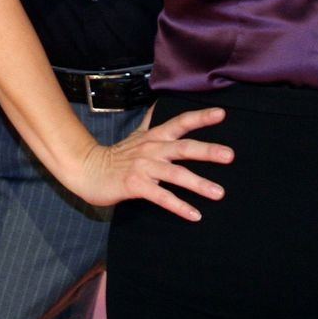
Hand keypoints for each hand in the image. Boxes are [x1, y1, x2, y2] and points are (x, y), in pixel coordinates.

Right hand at [66, 105, 232, 220]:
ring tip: (219, 193)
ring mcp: (143, 167)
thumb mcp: (135, 134)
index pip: (180, 122)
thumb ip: (150, 121)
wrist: (87, 170)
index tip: (222, 114)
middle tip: (230, 155)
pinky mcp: (135, 185)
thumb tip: (160, 104)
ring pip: (175, 174)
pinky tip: (195, 215)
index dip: (200, 117)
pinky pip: (161, 196)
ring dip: (199, 184)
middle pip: (183, 147)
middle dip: (207, 151)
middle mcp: (151, 149)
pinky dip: (179, 206)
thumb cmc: (116, 155)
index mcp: (154, 136)